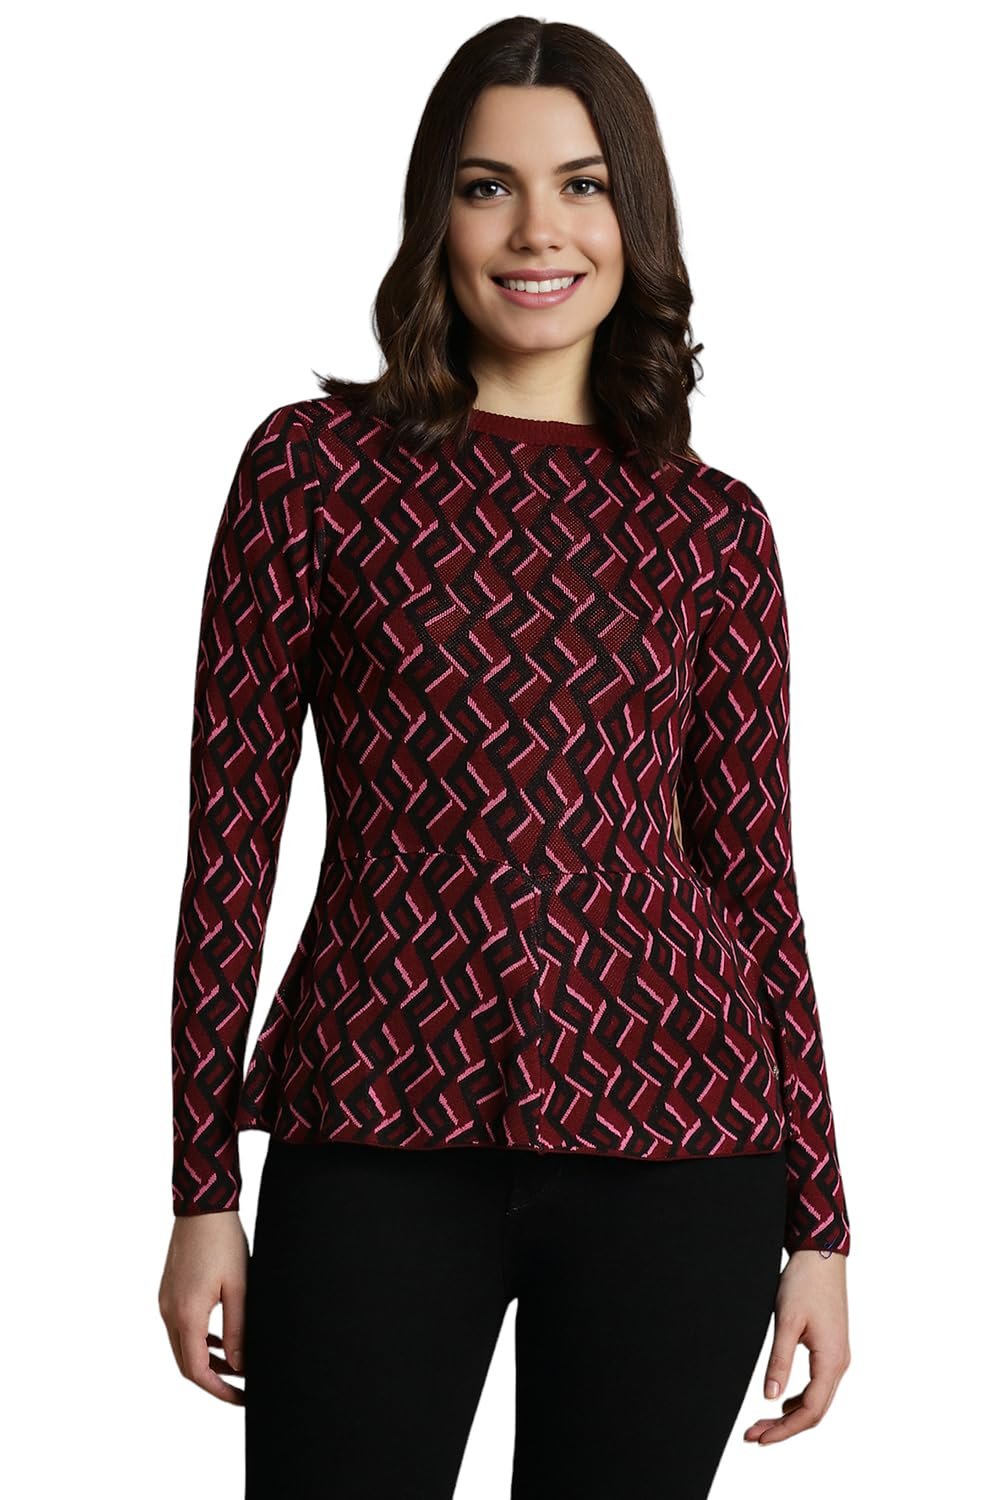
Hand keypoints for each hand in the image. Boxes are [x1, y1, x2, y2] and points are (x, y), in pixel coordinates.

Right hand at [158, 1211, 248, 1404]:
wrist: (202, 1206)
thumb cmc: (224, 1241)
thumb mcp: (239, 1287)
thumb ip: (238, 1329)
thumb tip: (239, 1366)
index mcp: (186, 1314)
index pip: (197, 1371)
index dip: (220, 1390)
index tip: (242, 1398)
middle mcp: (169, 1312)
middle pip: (186, 1364)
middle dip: (213, 1381)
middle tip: (242, 1389)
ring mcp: (166, 1301)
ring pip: (183, 1347)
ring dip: (207, 1362)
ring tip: (236, 1367)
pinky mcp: (169, 1291)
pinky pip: (181, 1328)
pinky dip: (200, 1341)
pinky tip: (220, 1341)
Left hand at [744, 1248, 849, 1443]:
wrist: (820, 1256)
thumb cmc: (804, 1283)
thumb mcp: (786, 1321)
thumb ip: (779, 1361)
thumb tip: (770, 1398)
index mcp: (831, 1361)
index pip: (809, 1411)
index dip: (784, 1429)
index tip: (759, 1437)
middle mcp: (839, 1364)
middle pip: (815, 1412)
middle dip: (784, 1428)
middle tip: (754, 1435)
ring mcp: (838, 1357)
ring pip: (817, 1400)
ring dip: (791, 1416)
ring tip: (763, 1423)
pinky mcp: (832, 1349)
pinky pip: (818, 1385)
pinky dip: (799, 1399)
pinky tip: (781, 1402)